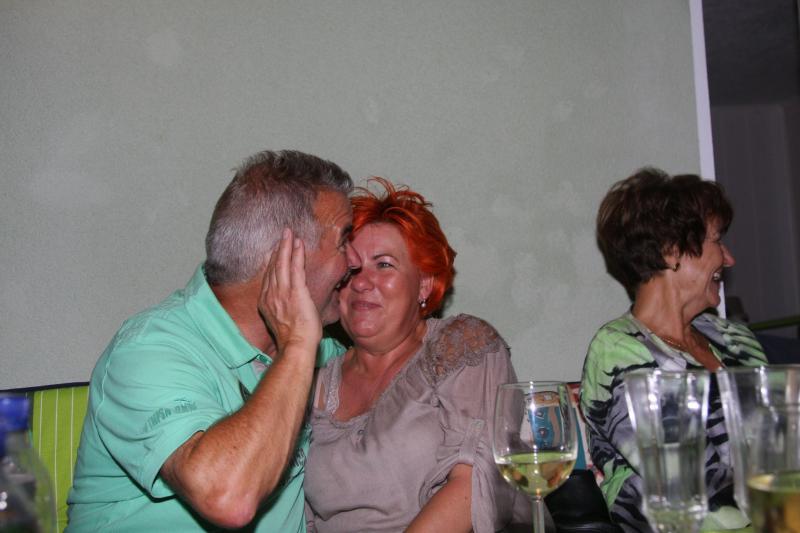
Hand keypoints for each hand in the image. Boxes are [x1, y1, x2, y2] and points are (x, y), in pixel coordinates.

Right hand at [258, 228, 321, 355]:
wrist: (296, 346)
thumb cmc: (293, 339)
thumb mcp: (280, 321)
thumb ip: (281, 308)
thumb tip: (287, 304)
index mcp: (265, 302)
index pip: (268, 277)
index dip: (272, 261)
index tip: (276, 250)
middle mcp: (271, 295)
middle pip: (273, 266)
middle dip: (278, 248)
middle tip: (283, 234)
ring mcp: (282, 292)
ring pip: (282, 263)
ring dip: (286, 246)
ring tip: (289, 233)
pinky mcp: (296, 292)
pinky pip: (296, 268)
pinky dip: (296, 254)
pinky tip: (298, 243)